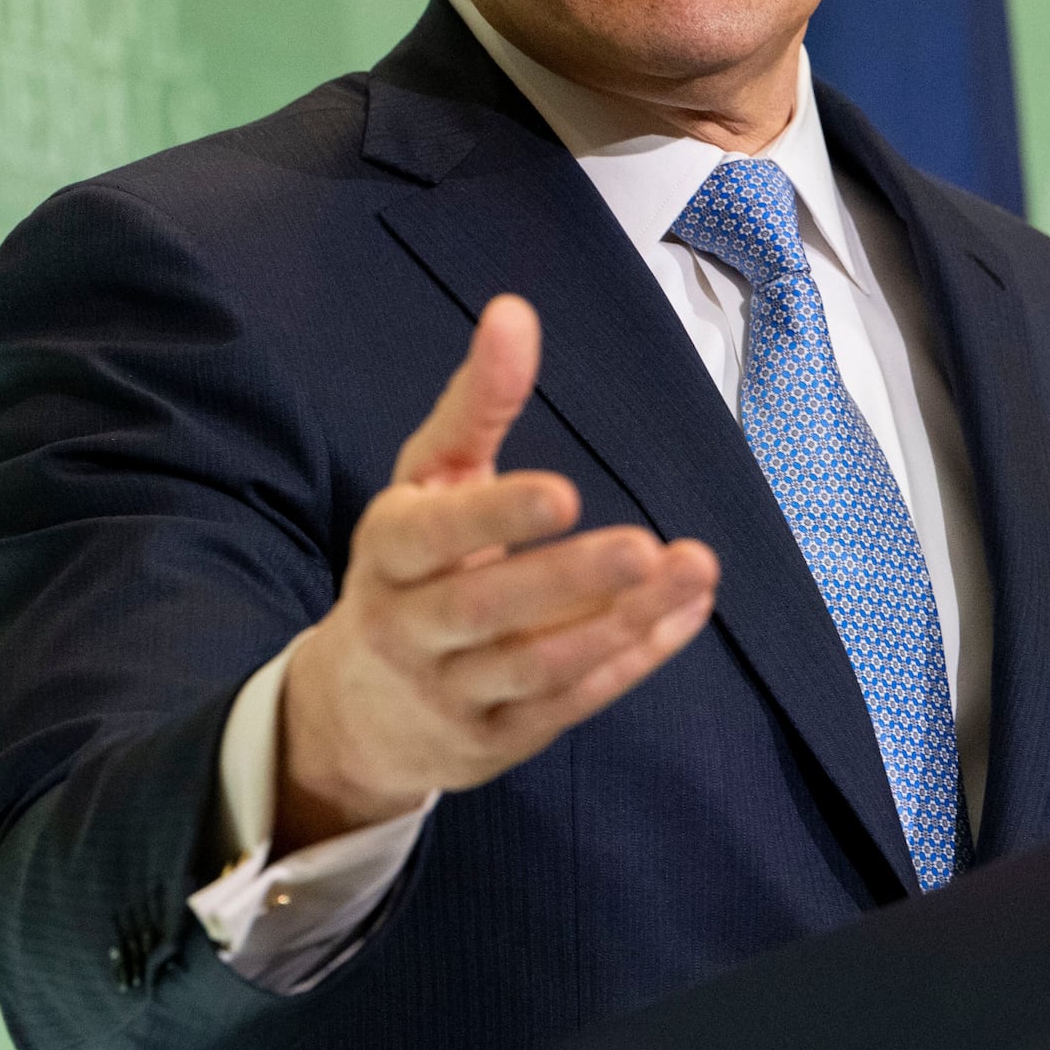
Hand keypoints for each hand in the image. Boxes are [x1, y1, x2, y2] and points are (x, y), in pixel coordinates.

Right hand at [275, 295, 720, 846]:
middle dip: (566, 581)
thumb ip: (474, 404)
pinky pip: (572, 701)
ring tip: (691, 567)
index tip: (565, 492)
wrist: (358, 712)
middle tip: (640, 545)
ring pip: (538, 665)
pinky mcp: (499, 739)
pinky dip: (633, 658)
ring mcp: (455, 693)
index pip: (431, 537)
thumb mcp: (426, 483)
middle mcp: (410, 628)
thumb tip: (515, 310)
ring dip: (618, 621)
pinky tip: (686, 611)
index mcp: (386, 552)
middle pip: (486, 610)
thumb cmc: (409, 566)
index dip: (494, 518)